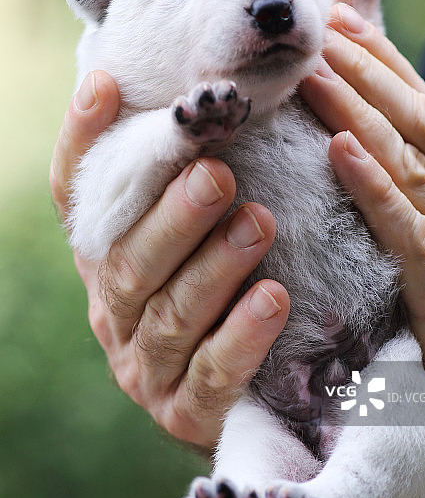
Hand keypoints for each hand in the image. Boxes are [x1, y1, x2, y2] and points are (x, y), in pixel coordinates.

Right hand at [50, 71, 288, 449]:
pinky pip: (212, 376)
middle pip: (130, 260)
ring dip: (214, 267)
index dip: (84, 143)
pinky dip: (241, 337)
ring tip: (259, 224)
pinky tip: (275, 299)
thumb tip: (173, 87)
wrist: (241, 396)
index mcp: (105, 258)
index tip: (108, 89)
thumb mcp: (197, 229)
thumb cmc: (220, 288)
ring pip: (170, 315)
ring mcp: (144, 365)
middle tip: (216, 173)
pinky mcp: (185, 411)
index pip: (77, 198)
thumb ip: (187, 173)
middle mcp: (114, 308)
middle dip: (174, 216)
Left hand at [300, 3, 424, 497]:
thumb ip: (386, 222)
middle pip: (422, 128)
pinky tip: (340, 152)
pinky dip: (379, 192)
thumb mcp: (414, 280)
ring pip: (421, 171)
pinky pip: (415, 245)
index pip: (423, 119)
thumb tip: (335, 166)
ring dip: (365, 113)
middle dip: (369, 69)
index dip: (382, 62)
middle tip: (314, 23)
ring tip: (313, 69)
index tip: (334, 16)